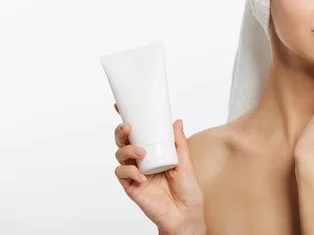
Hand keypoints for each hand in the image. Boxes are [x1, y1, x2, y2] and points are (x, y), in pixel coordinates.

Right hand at [113, 104, 205, 234]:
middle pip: (124, 141)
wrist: (185, 213)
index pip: (139, 132)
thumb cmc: (187, 189)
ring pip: (120, 155)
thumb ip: (178, 142)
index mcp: (154, 151)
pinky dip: (130, 172)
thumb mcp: (185, 161)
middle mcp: (142, 160)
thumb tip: (176, 121)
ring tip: (141, 154)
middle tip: (129, 127)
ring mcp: (135, 172)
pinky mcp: (131, 186)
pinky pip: (122, 174)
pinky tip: (142, 176)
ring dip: (128, 150)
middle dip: (121, 131)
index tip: (121, 106)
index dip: (129, 119)